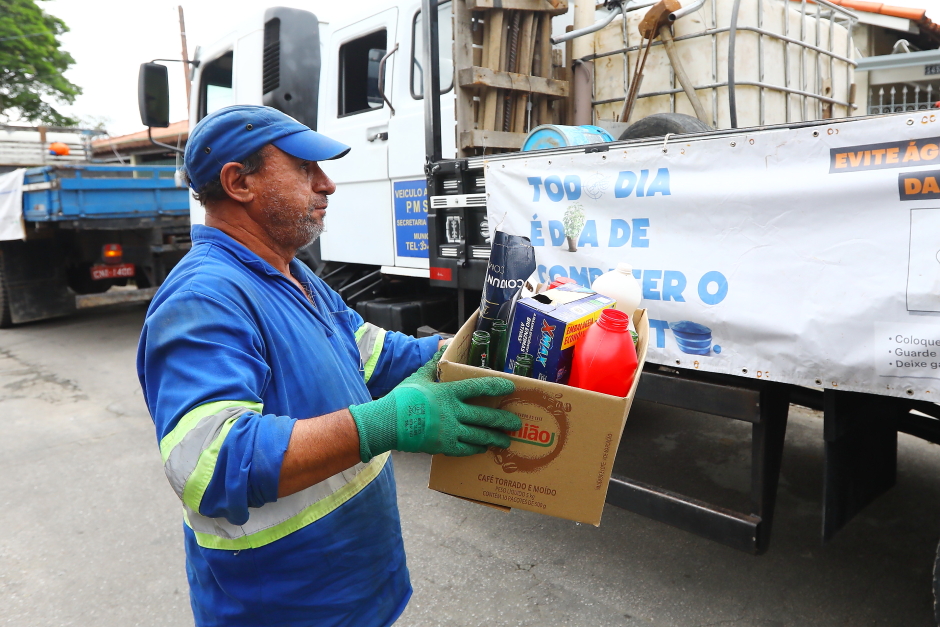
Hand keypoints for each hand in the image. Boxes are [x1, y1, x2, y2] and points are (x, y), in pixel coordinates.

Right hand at [349, 348, 520, 460]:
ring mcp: (449, 431)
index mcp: (448, 392)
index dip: (496, 386)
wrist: (388, 423)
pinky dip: (476, 448)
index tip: (510, 387)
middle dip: (503, 420)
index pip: (478, 387)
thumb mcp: (419, 377)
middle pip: (485, 417)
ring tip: (506, 441)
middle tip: (516, 422)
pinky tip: (483, 448)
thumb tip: (443, 347)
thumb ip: (433, 365)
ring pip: (479, 436)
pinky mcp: (443, 446)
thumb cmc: (402, 398)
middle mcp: (453, 412)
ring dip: (495, 438)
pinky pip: (464, 449)